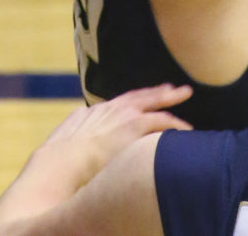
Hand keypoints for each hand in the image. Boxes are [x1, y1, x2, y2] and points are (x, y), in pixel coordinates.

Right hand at [37, 85, 191, 179]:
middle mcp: (113, 108)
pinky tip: (186, 130)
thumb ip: (78, 128)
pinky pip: (161, 122)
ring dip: (171, 99)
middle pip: (140, 95)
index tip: (148, 94)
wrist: (63, 160)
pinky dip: (175, 124)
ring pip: (154, 103)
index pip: (122, 101)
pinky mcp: (134, 126)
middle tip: (174, 87)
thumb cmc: (61, 157)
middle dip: (158, 90)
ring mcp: (124, 115)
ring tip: (185, 95)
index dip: (137, 98)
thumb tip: (77, 123)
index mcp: (97, 111)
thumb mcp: (68, 136)